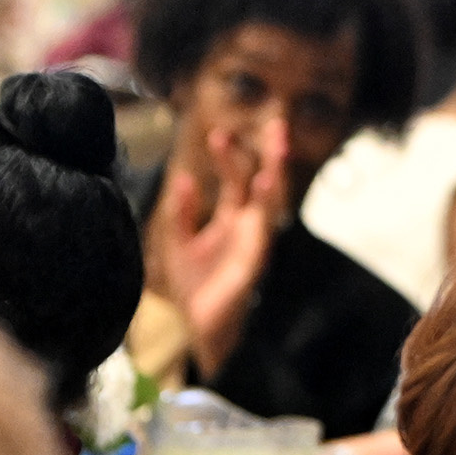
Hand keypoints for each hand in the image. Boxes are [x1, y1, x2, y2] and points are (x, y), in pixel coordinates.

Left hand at [149, 116, 286, 373]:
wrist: (191, 329)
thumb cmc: (192, 288)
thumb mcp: (178, 244)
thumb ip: (182, 213)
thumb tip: (183, 179)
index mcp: (231, 220)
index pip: (237, 180)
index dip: (230, 156)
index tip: (218, 133)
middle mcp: (247, 228)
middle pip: (264, 184)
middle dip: (271, 156)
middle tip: (277, 125)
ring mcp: (253, 245)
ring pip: (270, 205)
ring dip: (273, 177)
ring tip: (276, 150)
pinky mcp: (250, 264)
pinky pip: (260, 232)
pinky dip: (262, 210)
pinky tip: (263, 188)